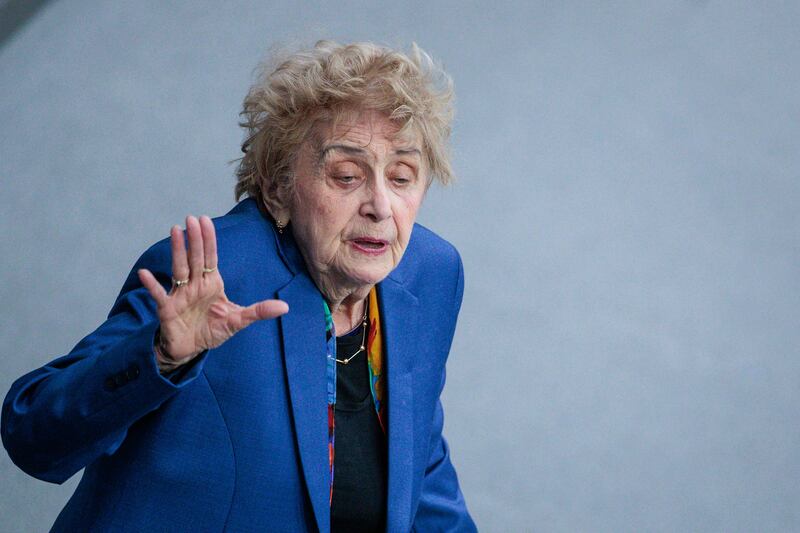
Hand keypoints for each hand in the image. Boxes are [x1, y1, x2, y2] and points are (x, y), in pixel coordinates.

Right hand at [137, 215, 288, 370]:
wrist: (191, 349)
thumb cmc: (213, 330)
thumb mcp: (239, 321)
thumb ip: (259, 311)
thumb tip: (285, 307)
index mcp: (211, 283)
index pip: (210, 257)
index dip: (209, 240)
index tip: (205, 220)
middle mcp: (194, 285)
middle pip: (195, 258)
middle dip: (195, 239)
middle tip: (191, 218)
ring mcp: (180, 295)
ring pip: (178, 269)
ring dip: (177, 251)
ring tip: (174, 231)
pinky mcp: (167, 309)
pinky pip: (159, 295)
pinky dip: (152, 285)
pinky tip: (145, 273)